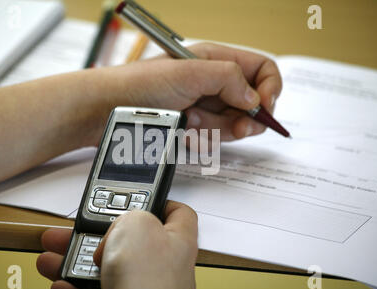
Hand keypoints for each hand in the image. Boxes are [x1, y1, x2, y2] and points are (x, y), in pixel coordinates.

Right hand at [36, 201, 197, 288]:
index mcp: (178, 241)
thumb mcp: (136, 224)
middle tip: (74, 231)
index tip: (137, 199)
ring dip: (76, 262)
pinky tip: (63, 285)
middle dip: (95, 235)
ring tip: (53, 257)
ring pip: (107, 270)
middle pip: (129, 242)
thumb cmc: (147, 281)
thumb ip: (130, 214)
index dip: (158, 202)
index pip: (177, 214)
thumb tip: (120, 225)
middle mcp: (165, 267)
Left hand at [99, 42, 281, 141]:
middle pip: (251, 102)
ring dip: (221, 130)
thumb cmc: (140, 85)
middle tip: (237, 128)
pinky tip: (186, 133)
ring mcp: (203, 106)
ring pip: (233, 124)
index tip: (264, 109)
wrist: (106, 110)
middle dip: (247, 117)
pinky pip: (213, 138)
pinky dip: (203, 140)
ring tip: (197, 125)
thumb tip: (255, 97)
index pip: (261, 70)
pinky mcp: (192, 126)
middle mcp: (213, 82)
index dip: (270, 89)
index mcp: (216, 60)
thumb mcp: (188, 74)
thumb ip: (228, 79)